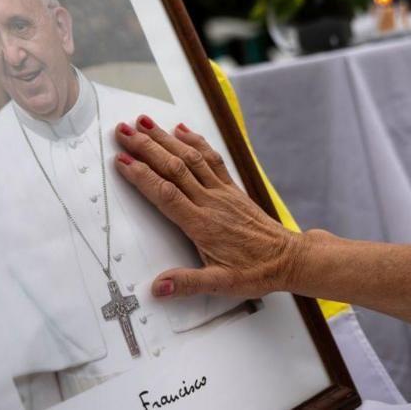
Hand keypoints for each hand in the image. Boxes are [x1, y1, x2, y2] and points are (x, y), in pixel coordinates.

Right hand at [114, 115, 304, 298]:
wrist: (289, 258)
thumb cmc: (256, 271)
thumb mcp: (221, 285)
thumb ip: (188, 283)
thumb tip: (159, 287)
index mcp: (202, 224)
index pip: (165, 193)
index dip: (142, 175)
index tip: (122, 161)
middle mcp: (210, 202)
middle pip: (173, 167)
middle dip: (146, 147)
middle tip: (123, 132)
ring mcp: (221, 191)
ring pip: (190, 157)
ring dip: (165, 138)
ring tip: (144, 123)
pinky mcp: (231, 188)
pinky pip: (211, 158)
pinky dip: (195, 141)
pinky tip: (182, 130)